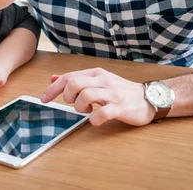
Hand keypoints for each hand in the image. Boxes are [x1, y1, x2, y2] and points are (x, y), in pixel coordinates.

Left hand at [41, 68, 155, 125]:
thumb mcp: (97, 80)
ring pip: (86, 96)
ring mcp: (112, 94)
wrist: (148, 98)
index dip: (53, 89)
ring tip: (86, 111)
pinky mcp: (121, 108)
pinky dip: (95, 119)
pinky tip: (95, 120)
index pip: (68, 77)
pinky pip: (103, 113)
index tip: (44, 99)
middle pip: (74, 84)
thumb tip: (53, 78)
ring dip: (80, 107)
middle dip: (67, 97)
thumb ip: (76, 79)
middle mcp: (103, 81)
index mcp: (95, 74)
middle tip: (73, 104)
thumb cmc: (119, 90)